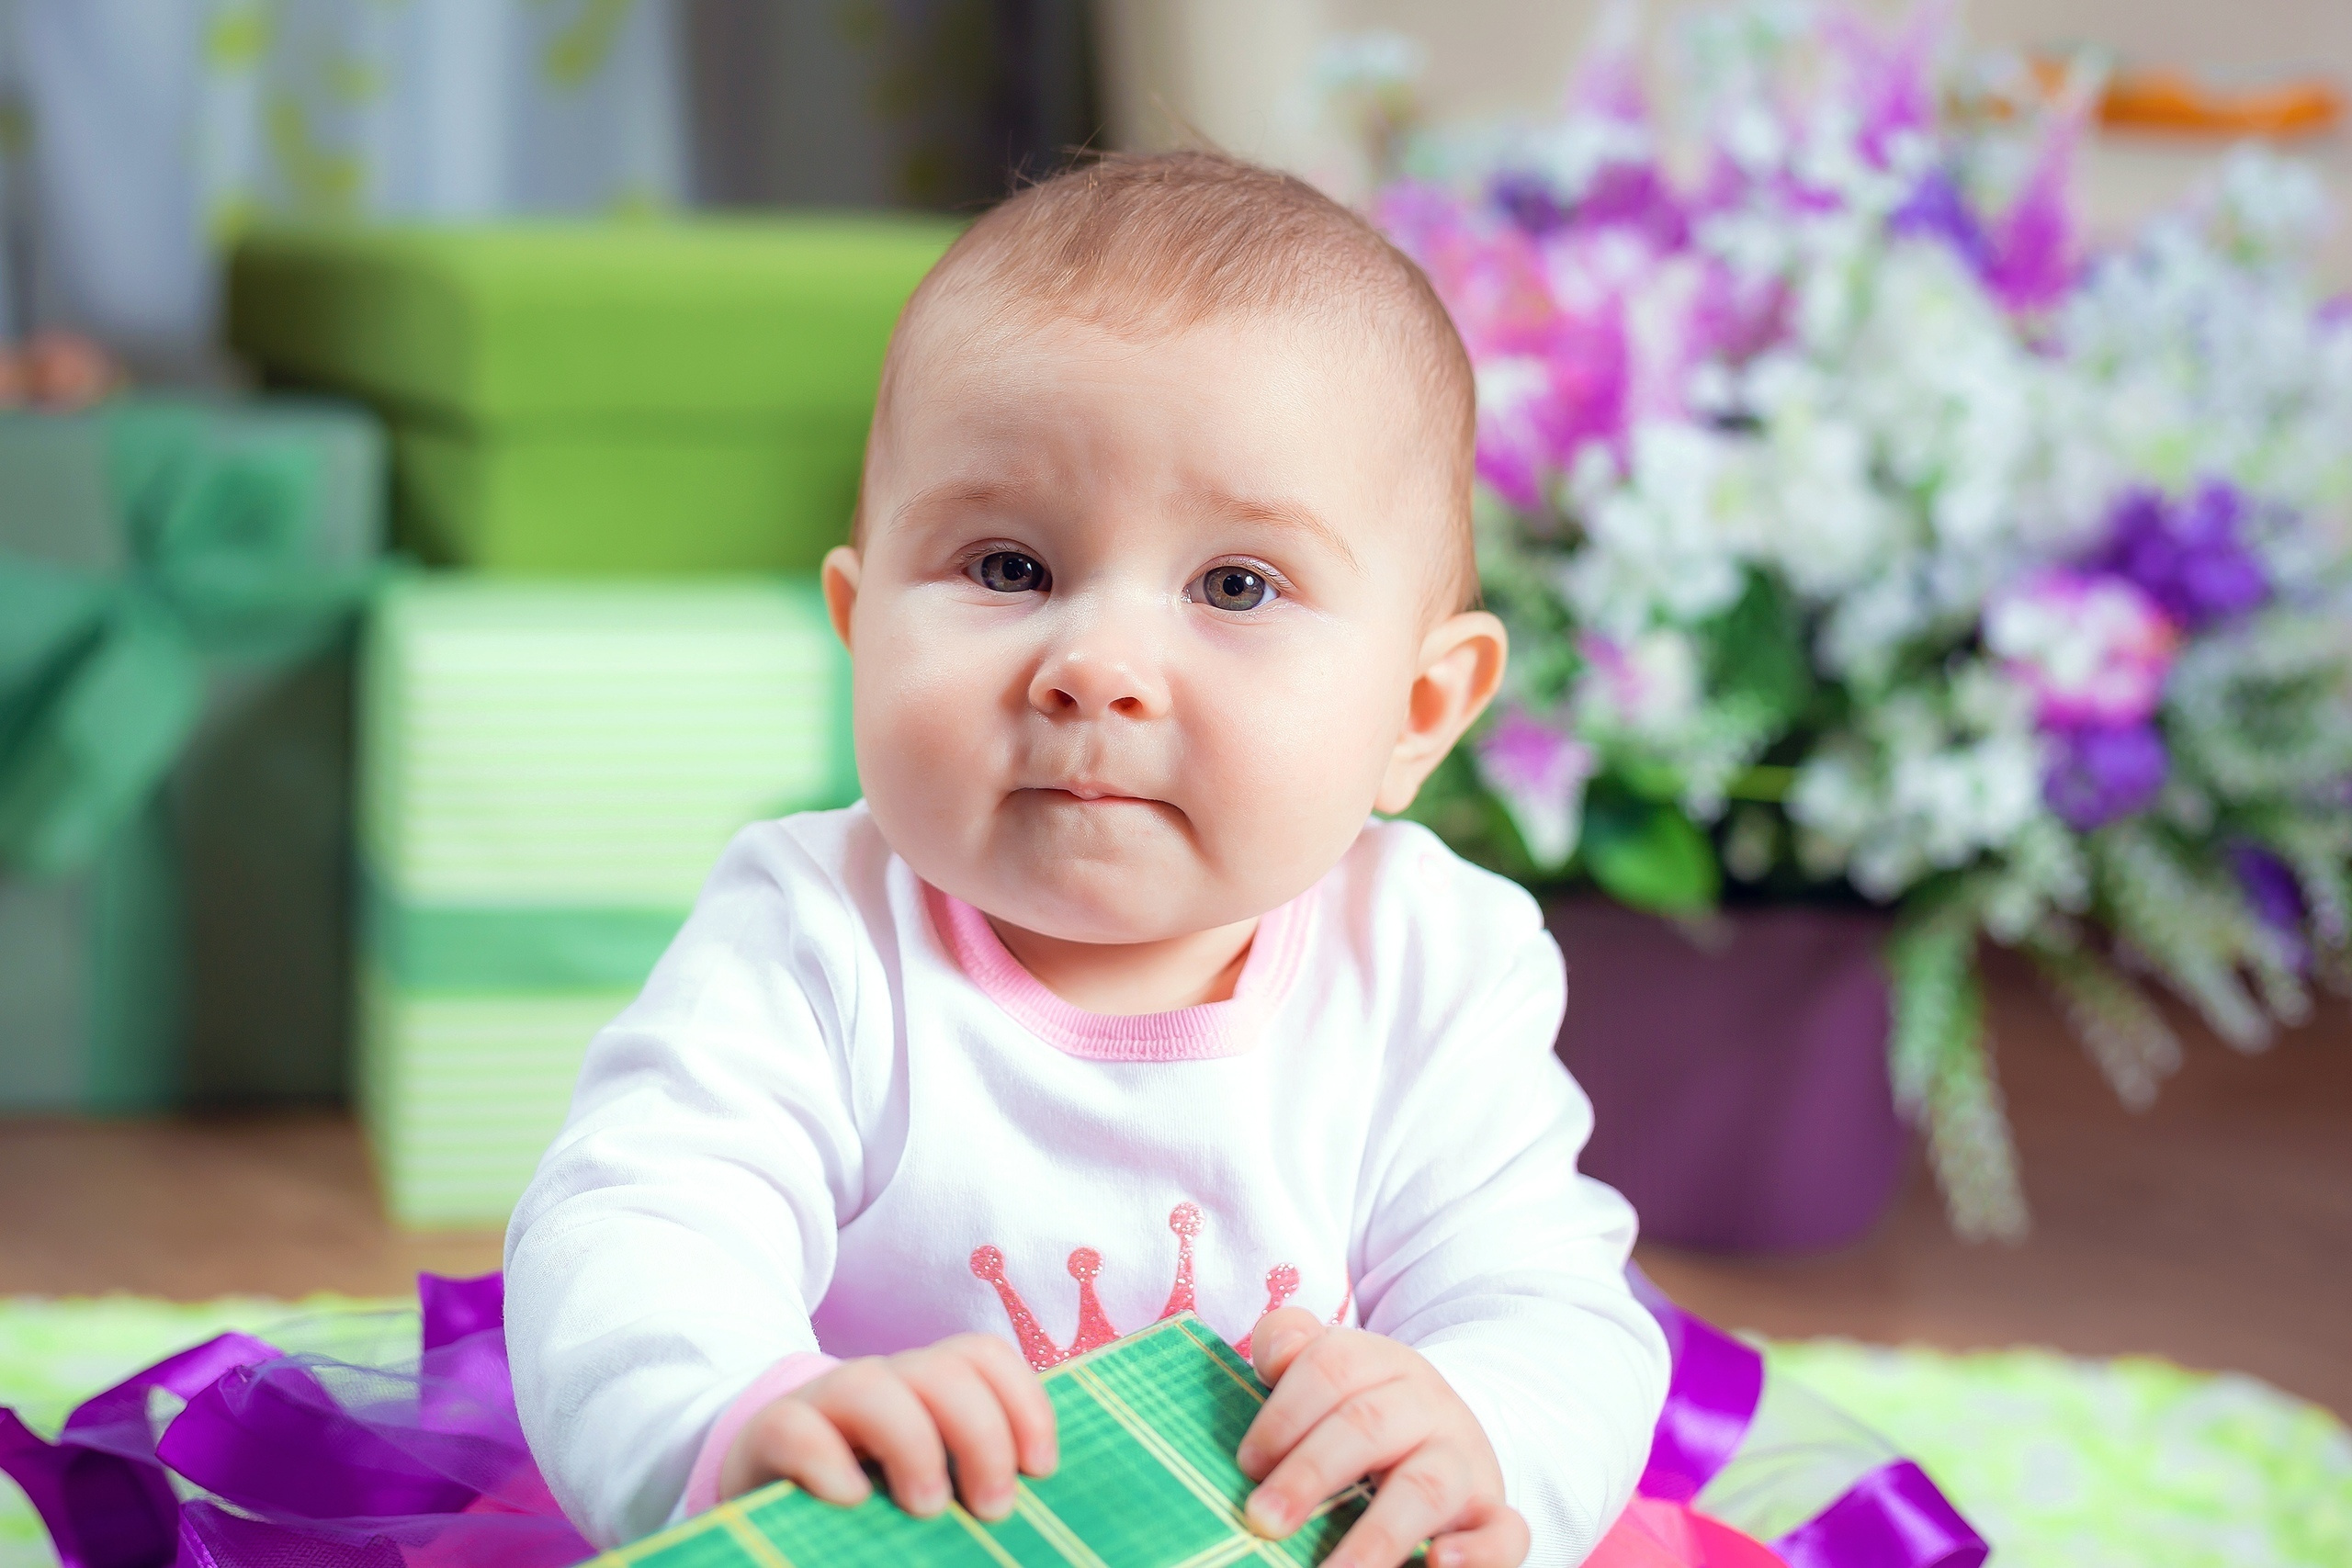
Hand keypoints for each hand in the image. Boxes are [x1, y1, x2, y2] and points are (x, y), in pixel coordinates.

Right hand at [719, 1334, 1056, 1521]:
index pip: (982, 1356)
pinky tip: (852, 1500)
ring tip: (927, 1507)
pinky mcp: (766, 1439)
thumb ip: (972, 1483)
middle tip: (993, 1507)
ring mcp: (820, 1406)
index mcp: (923, 1388)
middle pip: (941, 1369)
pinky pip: (794, 1428)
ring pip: (868, 1382)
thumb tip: (1027, 1508)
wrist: (763, 1492)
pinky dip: (827, 1460)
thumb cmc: (870, 1501)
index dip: (1024, 1401)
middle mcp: (877, 1384)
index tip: (1041, 1468)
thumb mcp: (927, 1485)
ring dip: (912, 1442)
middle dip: (981, 1432)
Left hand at [1237, 1308, 1527, 1567]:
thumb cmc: (1359, 1414)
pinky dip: (1477, 1554)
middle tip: (1262, 1519)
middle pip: (1370, 1425)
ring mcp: (1465, 1461)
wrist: (1447, 1439)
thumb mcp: (1328, 1371)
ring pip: (1427, 1487)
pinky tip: (1437, 1565)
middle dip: (1310, 1473)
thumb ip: (1290, 1346)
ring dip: (1377, 1534)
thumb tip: (1277, 1355)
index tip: (1248, 1464)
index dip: (1284, 1413)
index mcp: (1382, 1363)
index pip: (1333, 1366)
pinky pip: (1504, 1533)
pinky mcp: (1493, 1515)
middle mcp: (1428, 1405)